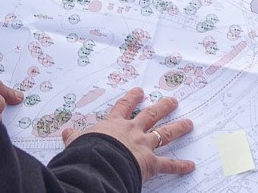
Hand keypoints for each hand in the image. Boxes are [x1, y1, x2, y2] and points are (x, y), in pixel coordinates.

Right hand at [61, 87, 194, 182]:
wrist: (100, 162)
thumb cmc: (88, 151)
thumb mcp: (78, 141)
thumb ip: (74, 137)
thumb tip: (67, 132)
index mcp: (114, 124)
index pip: (124, 107)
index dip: (132, 98)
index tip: (140, 91)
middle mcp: (132, 131)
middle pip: (151, 115)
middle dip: (163, 107)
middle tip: (172, 101)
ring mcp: (144, 145)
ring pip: (165, 133)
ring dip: (178, 128)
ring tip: (189, 123)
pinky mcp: (151, 162)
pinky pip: (168, 165)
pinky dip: (180, 166)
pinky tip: (191, 165)